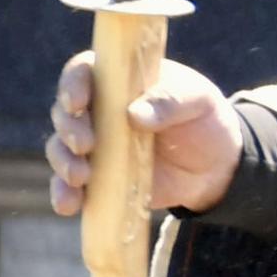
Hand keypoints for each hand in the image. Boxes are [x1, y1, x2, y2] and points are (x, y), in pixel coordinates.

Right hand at [47, 51, 241, 217]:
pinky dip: (64, 194)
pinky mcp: (97, 177)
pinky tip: (67, 204)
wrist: (215, 166)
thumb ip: (169, 101)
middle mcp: (96, 110)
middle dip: (69, 128)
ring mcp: (93, 145)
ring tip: (80, 176)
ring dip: (63, 161)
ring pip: (61, 148)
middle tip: (85, 144)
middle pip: (65, 113)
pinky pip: (70, 185)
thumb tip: (134, 115)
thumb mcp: (198, 101)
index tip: (78, 102)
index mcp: (116, 80)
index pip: (82, 72)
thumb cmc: (203, 119)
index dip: (73, 84)